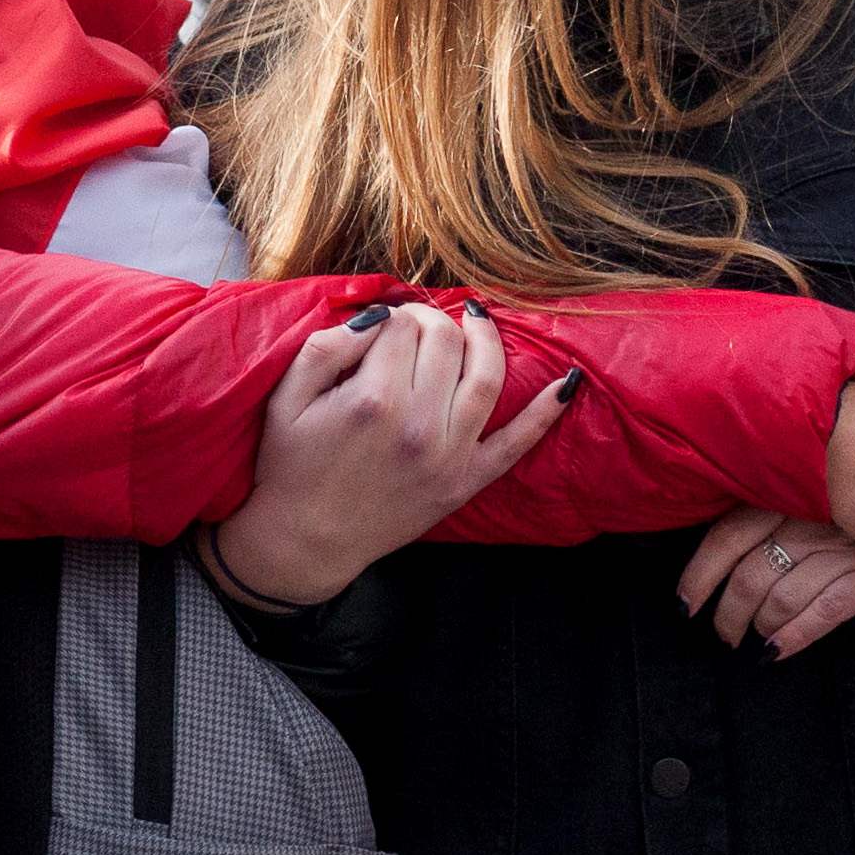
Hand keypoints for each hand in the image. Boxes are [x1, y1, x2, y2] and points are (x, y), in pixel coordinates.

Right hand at [208, 302, 579, 607]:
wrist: (306, 541)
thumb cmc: (290, 466)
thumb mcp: (286, 399)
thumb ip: (326, 348)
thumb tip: (378, 316)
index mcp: (372, 400)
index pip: (401, 326)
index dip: (392, 314)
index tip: (382, 323)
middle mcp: (418, 424)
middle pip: (445, 342)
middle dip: (432, 320)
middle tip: (415, 324)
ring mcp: (449, 455)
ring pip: (487, 376)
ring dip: (486, 339)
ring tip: (476, 321)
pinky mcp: (465, 481)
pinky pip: (517, 444)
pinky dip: (546, 413)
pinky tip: (568, 383)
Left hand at [676, 511, 854, 658]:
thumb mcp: (819, 486)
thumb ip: (778, 506)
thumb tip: (730, 547)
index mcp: (787, 495)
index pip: (727, 536)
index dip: (700, 574)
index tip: (684, 602)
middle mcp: (808, 522)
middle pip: (749, 575)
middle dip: (728, 612)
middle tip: (723, 632)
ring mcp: (840, 549)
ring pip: (780, 599)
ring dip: (758, 627)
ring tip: (752, 640)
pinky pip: (823, 612)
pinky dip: (794, 636)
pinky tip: (777, 652)